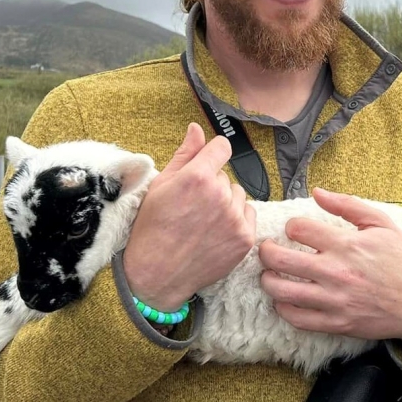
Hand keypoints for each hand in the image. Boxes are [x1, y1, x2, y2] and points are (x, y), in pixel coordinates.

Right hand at [123, 123, 255, 310]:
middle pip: (225, 175)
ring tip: (203, 220)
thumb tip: (197, 128)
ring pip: (237, 195)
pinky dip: (236, 220)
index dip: (212, 153)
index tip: (206, 164)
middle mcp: (220, 194)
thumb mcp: (161, 185)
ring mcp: (235, 218)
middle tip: (192, 205)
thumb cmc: (153, 227)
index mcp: (197, 177)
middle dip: (212, 184)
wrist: (157, 273)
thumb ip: (185, 154)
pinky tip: (215, 231)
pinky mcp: (245, 238)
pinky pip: (248, 214)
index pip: (222, 146)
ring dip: (225, 202)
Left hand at [259, 188, 401, 344]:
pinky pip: (297, 319)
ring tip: (270, 274)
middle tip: (267, 249)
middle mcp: (336, 272)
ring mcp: (334, 301)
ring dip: (268, 280)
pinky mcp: (336, 323)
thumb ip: (348, 205)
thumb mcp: (382, 224)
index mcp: (346, 245)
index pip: (298, 229)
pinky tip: (285, 300)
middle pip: (280, 260)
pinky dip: (283, 309)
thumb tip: (317, 192)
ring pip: (282, 292)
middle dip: (266, 251)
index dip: (291, 226)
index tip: (295, 229)